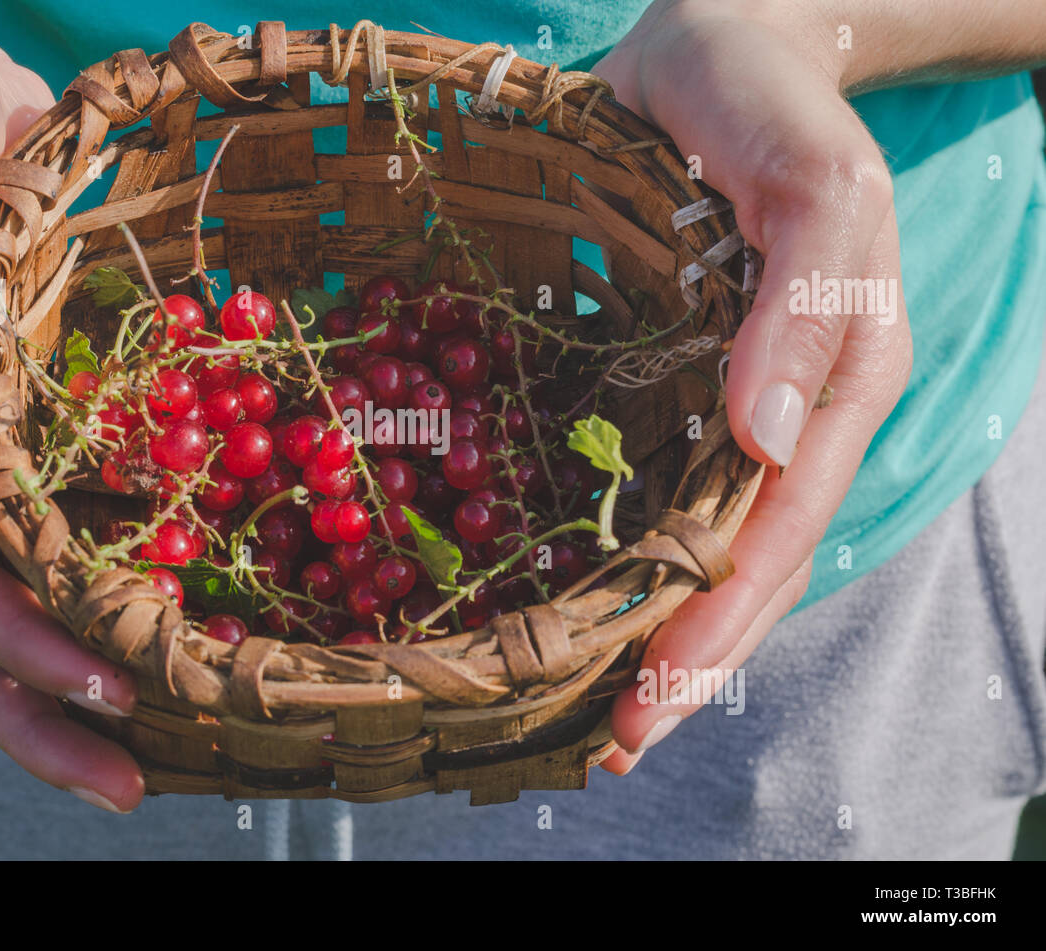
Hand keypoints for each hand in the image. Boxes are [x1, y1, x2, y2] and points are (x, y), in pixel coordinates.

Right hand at [0, 3, 143, 809]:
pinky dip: (97, 585)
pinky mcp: (21, 419)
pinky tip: (158, 613)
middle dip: (46, 716)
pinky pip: (53, 524)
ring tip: (154, 733)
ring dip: (70, 676)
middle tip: (136, 783)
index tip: (116, 699)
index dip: (24, 660)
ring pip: (9, 598)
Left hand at [591, 0, 912, 770]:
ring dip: (647, 634)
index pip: (778, 532)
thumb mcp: (813, 183)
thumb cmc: (769, 107)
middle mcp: (786, 412)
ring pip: (697, 545)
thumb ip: (806, 302)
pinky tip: (573, 602)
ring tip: (587, 715)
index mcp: (839, 383)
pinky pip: (652, 487)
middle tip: (607, 748)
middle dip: (681, 662)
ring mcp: (726, 402)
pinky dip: (618, 558)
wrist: (716, 50)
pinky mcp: (670, 378)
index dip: (718, 624)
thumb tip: (764, 440)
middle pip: (741, 566)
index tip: (649, 701)